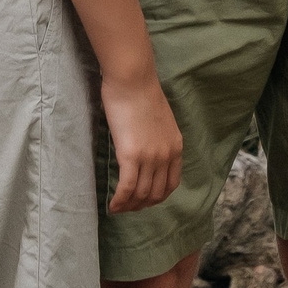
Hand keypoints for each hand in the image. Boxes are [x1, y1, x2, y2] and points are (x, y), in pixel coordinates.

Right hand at [102, 73, 183, 213]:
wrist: (132, 79)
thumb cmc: (140, 91)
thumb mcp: (158, 118)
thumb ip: (156, 137)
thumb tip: (144, 148)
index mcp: (176, 146)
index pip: (171, 183)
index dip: (157, 196)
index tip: (144, 200)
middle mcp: (166, 155)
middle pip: (156, 193)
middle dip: (141, 205)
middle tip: (127, 207)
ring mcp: (150, 157)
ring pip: (141, 194)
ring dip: (129, 205)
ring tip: (117, 207)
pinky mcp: (131, 155)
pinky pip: (127, 188)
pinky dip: (120, 201)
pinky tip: (112, 205)